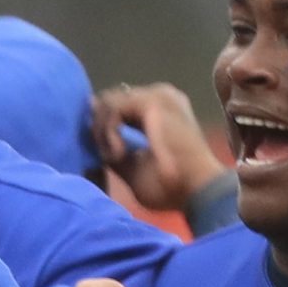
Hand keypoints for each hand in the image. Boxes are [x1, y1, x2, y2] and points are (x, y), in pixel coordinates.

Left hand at [94, 83, 228, 213]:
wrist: (199, 191)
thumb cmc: (172, 186)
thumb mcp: (134, 166)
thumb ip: (112, 145)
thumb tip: (88, 127)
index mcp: (160, 107)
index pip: (118, 104)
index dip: (104, 127)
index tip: (109, 156)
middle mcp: (160, 95)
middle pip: (110, 100)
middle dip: (101, 128)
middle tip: (110, 157)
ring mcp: (158, 95)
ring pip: (108, 103)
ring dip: (104, 132)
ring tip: (116, 157)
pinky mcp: (152, 103)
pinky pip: (114, 109)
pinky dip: (109, 132)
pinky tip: (120, 153)